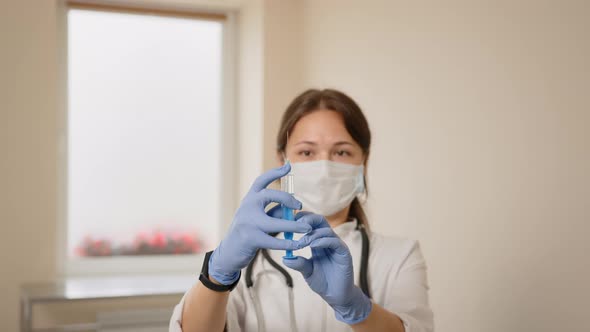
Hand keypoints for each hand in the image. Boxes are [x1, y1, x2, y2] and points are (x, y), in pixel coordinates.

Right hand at [209, 164, 310, 284]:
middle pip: (270, 195)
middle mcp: (246, 207)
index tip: (288, 166)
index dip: (275, 173)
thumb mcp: (259, 218)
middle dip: (287, 199)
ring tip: (308, 228)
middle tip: (300, 206)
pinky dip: (288, 243)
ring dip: (294, 226)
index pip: (261, 181)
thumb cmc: (248, 233)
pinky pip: (273, 241)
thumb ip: (274, 212)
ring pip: (275, 222)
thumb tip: (293, 209)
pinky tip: (298, 245)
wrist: (229, 252)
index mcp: (249, 199)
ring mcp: (248, 223)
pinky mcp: (251, 239)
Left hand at [282, 213, 371, 324]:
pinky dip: (323, 241)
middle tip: (296, 224)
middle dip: (308, 219)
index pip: (312, 223)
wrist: (336, 295)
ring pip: (326, 230)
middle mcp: (328, 240)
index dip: (302, 218)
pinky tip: (313, 246)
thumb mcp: (307, 271)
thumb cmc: (322, 282)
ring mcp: (337, 245)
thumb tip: (285, 258)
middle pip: (320, 221)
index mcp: (318, 242)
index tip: (289, 220)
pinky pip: (334, 242)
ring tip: (301, 242)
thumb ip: (298, 263)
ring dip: (312, 234)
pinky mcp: (344, 253)